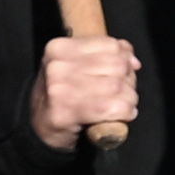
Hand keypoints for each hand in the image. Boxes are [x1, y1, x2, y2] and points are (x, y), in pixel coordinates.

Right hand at [35, 34, 141, 151]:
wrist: (41, 128)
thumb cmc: (64, 96)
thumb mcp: (79, 66)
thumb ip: (108, 56)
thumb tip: (133, 61)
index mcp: (60, 48)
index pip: (111, 45)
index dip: (125, 61)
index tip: (119, 74)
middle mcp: (58, 66)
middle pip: (118, 66)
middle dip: (128, 81)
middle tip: (118, 94)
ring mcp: (61, 89)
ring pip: (119, 86)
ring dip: (128, 99)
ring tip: (117, 105)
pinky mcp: (67, 112)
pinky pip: (114, 107)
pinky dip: (124, 113)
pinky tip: (118, 115)